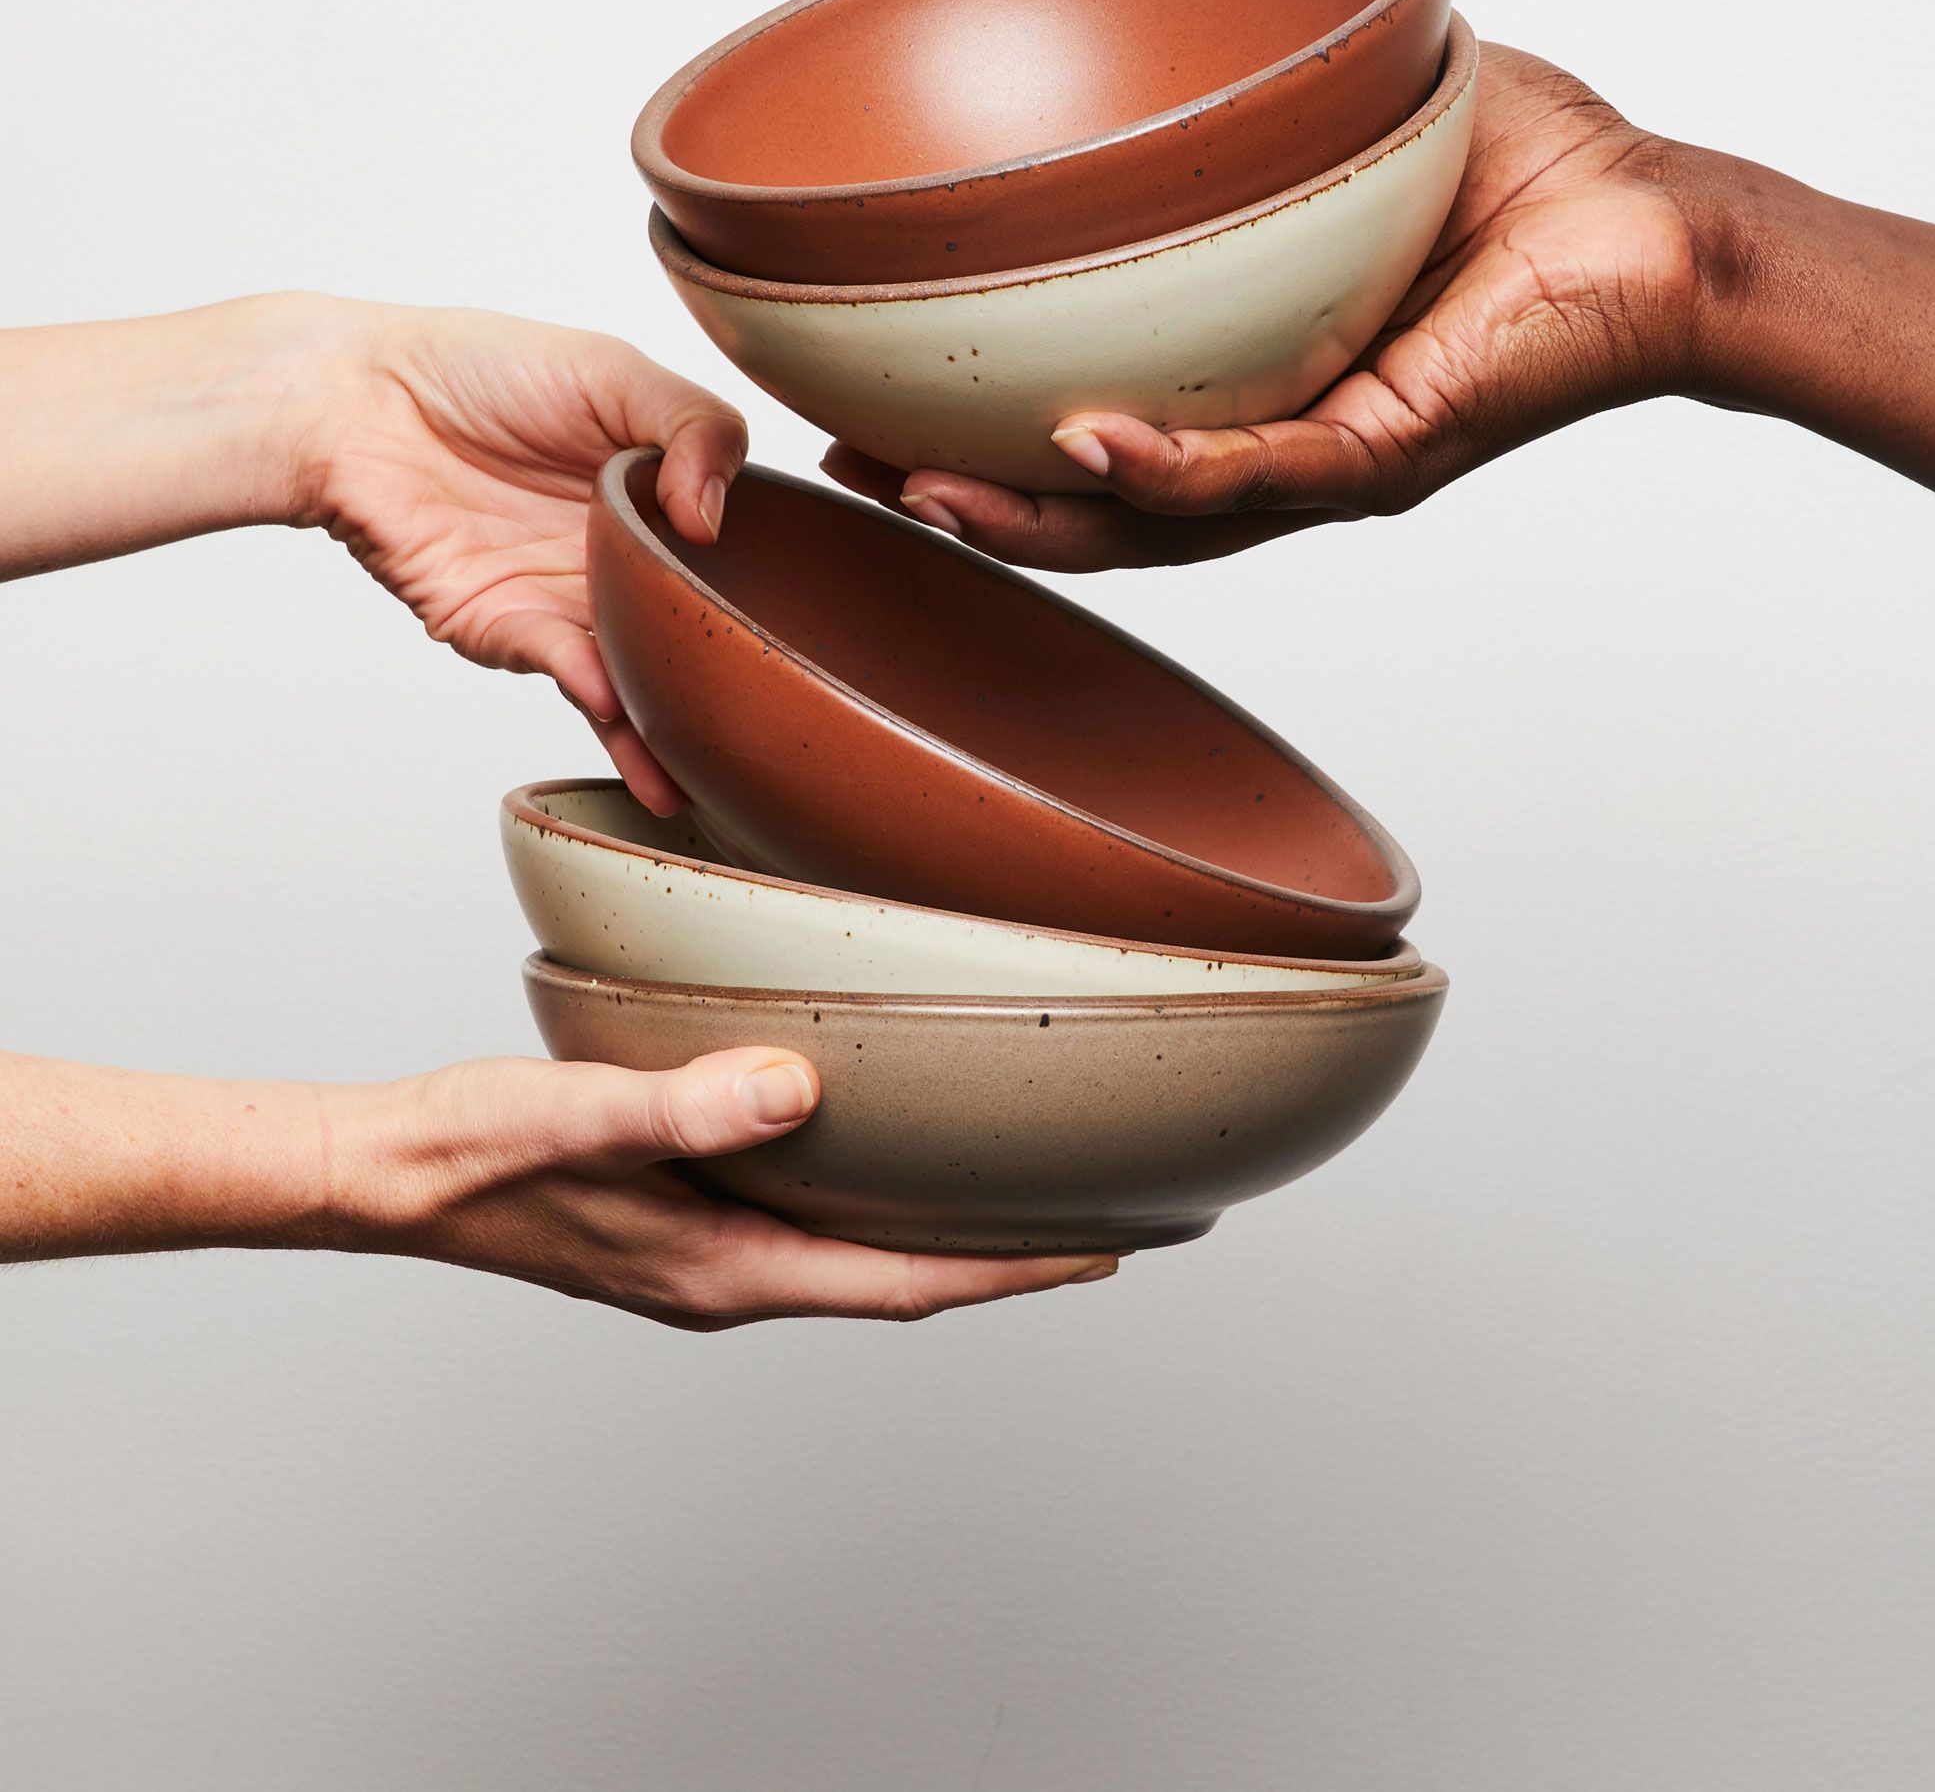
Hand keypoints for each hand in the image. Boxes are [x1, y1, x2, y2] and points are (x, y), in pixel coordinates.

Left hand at [0, 293, 745, 808]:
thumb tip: (713, 518)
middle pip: (693, 628)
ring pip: (639, 671)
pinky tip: (636, 716)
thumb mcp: (612, 370)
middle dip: (736, 681)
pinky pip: (570, 674)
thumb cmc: (478, 369)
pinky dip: (605, 698)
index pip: (733, 549)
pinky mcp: (508, 630)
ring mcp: (567, 601)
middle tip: (796, 715)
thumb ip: (693, 427)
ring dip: (676, 725)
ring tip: (722, 771)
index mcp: (656, 493)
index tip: (819, 614)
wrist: (353, 401)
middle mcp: (618, 556)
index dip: (772, 580)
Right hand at [333, 1049, 1116, 1327]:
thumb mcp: (581, 1118)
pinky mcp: (682, 1217)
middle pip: (897, 1275)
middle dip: (1002, 1254)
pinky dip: (870, 1196)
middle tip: (1102, 1214)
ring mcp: (705, 1251)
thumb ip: (686, 1105)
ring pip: (855, 1247)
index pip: (903, 1284)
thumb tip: (794, 1088)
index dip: (1010, 1272)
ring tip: (1020, 1182)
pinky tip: (884, 1147)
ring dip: (939, 1226)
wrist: (390, 1173)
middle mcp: (728, 1273)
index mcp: (724, 1267)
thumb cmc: (474, 1151)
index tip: (1105, 1252)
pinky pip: (808, 1218)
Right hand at [824, 46, 1709, 569]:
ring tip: (922, 494)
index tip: (864, 417)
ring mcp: (1328, 457)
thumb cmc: (1522, 173)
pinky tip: (1083, 443)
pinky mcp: (1392, 449)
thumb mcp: (1336, 117)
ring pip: (1156, 521)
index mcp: (1247, 377)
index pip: (1089, 428)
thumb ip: (1235, 97)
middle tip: (851, 478)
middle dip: (966, 504)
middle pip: (1093, 504)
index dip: (976, 438)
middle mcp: (1275, 439)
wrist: (1663, 225)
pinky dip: (1169, 467)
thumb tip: (1130, 19)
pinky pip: (1263, 473)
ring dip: (1033, 515)